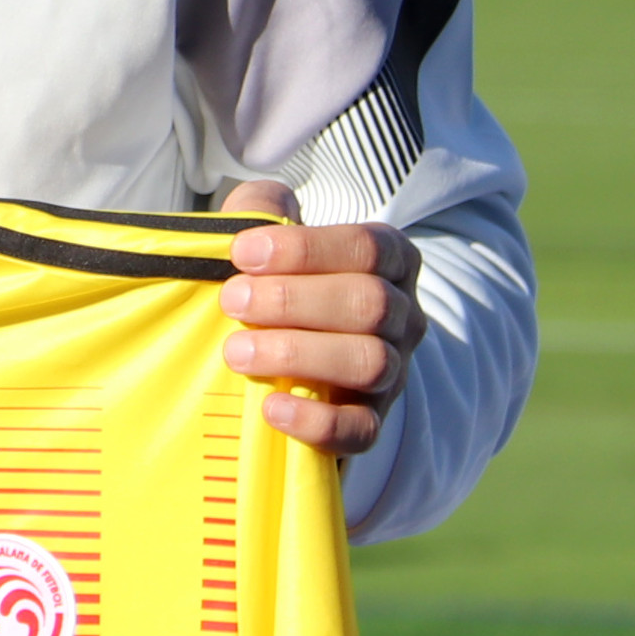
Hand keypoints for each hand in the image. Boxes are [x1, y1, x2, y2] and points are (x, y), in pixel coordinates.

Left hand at [214, 177, 423, 457]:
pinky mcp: (373, 421)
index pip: (367, 248)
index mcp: (390, 262)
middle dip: (292, 300)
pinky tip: (271, 408)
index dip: (305, 249)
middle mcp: (402, 316)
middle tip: (231, 301)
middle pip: (369, 303)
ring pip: (369, 362)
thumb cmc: (282, 285)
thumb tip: (258, 205)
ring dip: (297, 354)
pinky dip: (317, 422)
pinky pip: (362, 430)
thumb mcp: (272, 240)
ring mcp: (394, 372)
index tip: (243, 253)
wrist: (297, 360)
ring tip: (237, 352)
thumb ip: (262, 210)